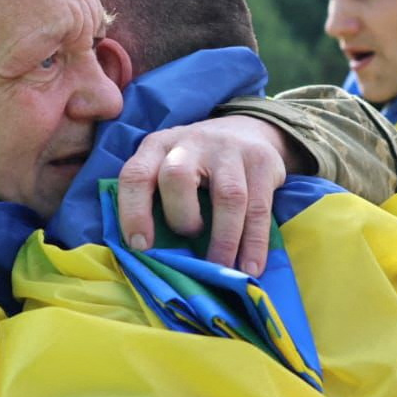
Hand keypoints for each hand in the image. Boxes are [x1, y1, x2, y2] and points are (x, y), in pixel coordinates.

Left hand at [117, 117, 294, 274]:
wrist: (245, 128)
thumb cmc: (195, 165)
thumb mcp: (167, 168)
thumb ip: (156, 200)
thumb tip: (154, 258)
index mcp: (157, 147)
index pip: (135, 175)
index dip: (133, 212)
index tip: (141, 246)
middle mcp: (190, 143)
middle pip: (177, 177)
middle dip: (181, 218)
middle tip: (188, 241)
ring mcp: (229, 149)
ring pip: (228, 196)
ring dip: (224, 239)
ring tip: (222, 268)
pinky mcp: (262, 160)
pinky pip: (259, 207)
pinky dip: (255, 242)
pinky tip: (251, 267)